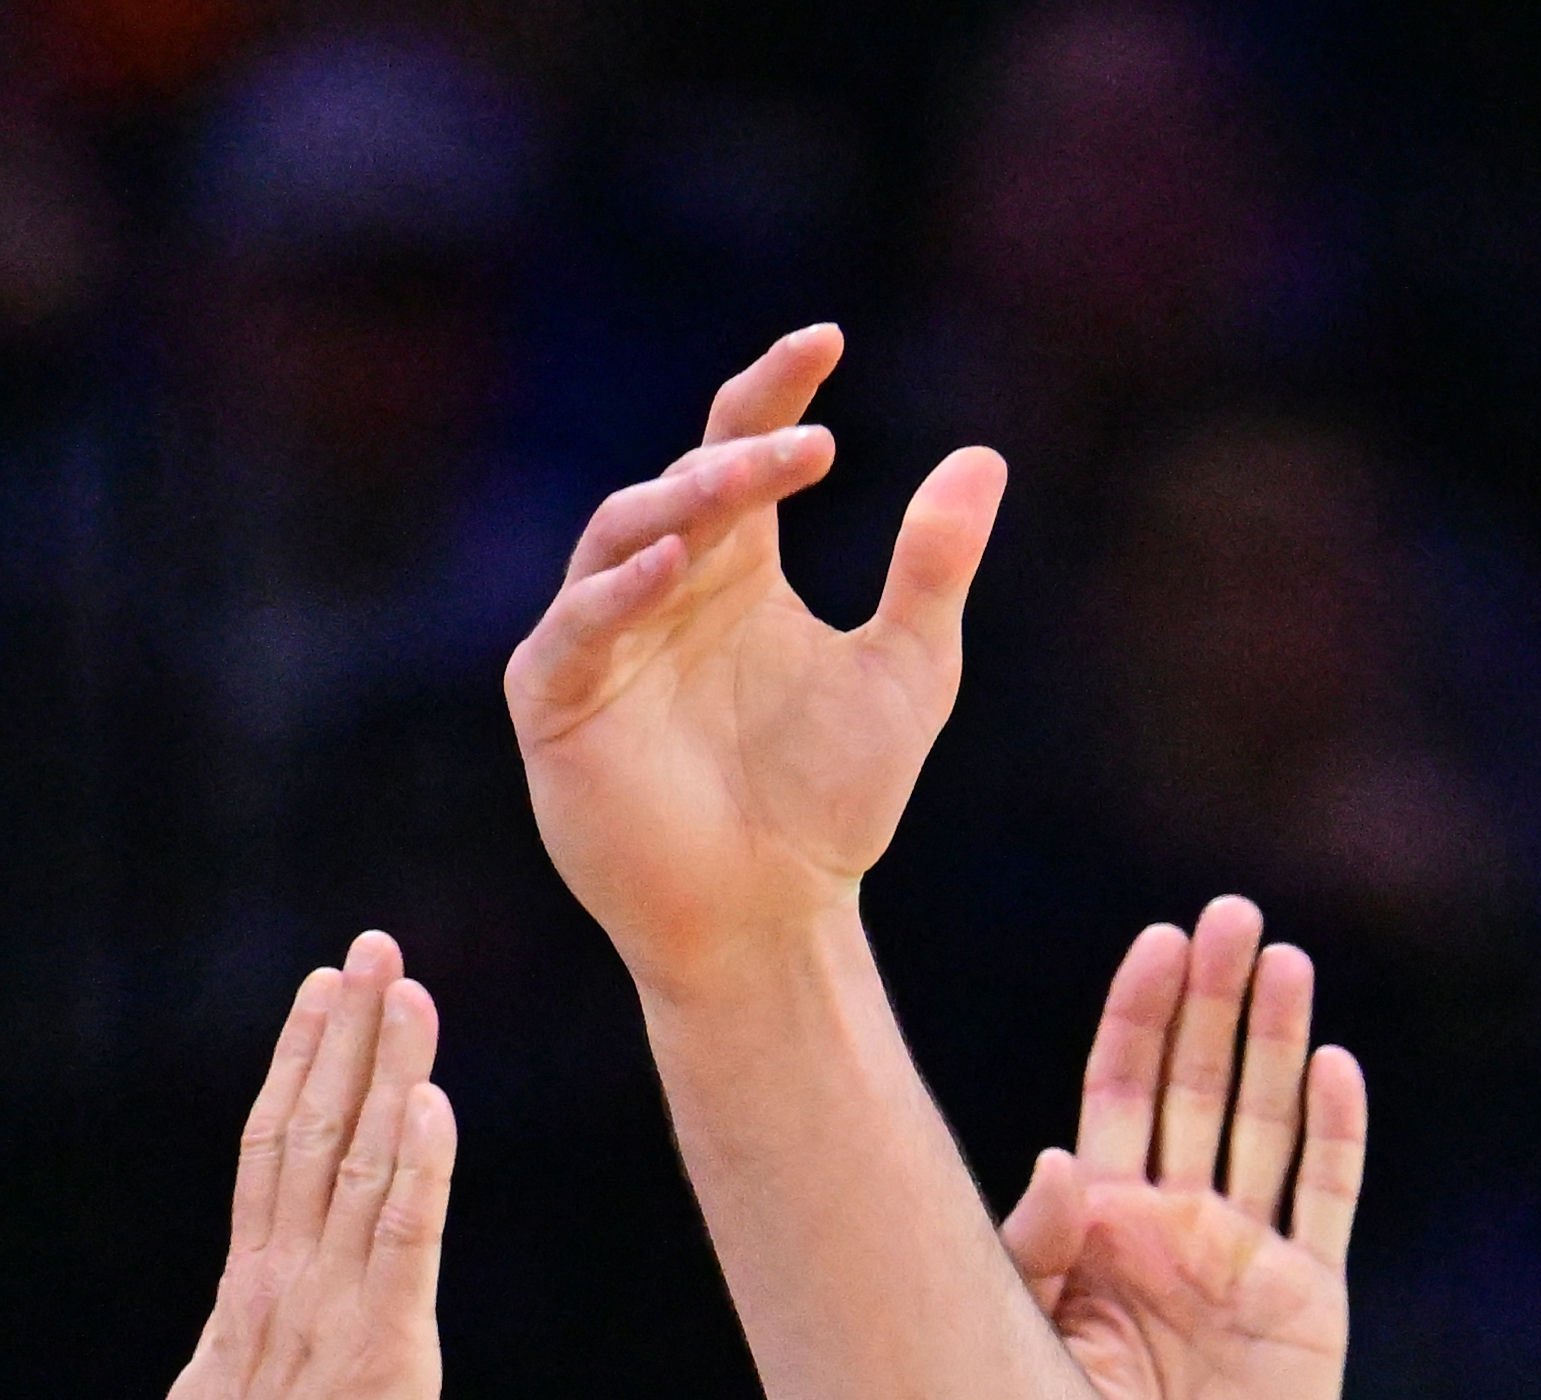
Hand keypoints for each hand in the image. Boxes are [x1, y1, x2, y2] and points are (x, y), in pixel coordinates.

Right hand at [144, 932, 453, 1399]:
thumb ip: (233, 1354)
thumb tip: (226, 1339)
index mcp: (248, 1289)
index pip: (272, 1146)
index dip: (298, 1061)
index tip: (321, 990)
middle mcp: (285, 1280)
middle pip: (312, 1128)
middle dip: (346, 1034)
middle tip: (373, 946)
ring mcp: (330, 1311)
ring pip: (359, 1163)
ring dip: (388, 1071)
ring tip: (410, 990)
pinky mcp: (384, 1355)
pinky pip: (404, 1241)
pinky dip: (420, 1168)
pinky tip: (433, 1103)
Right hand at [502, 324, 1001, 993]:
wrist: (773, 920)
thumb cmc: (830, 804)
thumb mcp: (906, 672)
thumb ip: (933, 569)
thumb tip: (983, 456)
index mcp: (734, 566)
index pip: (741, 445)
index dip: (776, 388)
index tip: (828, 340)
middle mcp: (661, 583)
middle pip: (685, 482)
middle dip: (740, 454)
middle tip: (806, 439)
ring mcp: (599, 635)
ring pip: (625, 534)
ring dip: (684, 502)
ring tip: (746, 480)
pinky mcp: (557, 698)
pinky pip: (581, 625)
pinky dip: (622, 590)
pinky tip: (679, 562)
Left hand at [1002, 897, 1373, 1399]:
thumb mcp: (1026, 1338)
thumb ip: (1035, 1245)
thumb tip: (1063, 1157)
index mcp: (1100, 1224)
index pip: (1122, 1091)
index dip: (1141, 1016)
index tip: (1159, 942)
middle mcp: (1173, 1229)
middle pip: (1199, 1088)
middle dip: (1215, 1002)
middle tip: (1234, 916)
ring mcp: (1243, 1263)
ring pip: (1265, 1127)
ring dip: (1276, 1043)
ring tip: (1286, 959)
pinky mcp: (1305, 1307)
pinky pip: (1323, 1203)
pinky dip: (1334, 1135)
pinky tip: (1335, 1066)